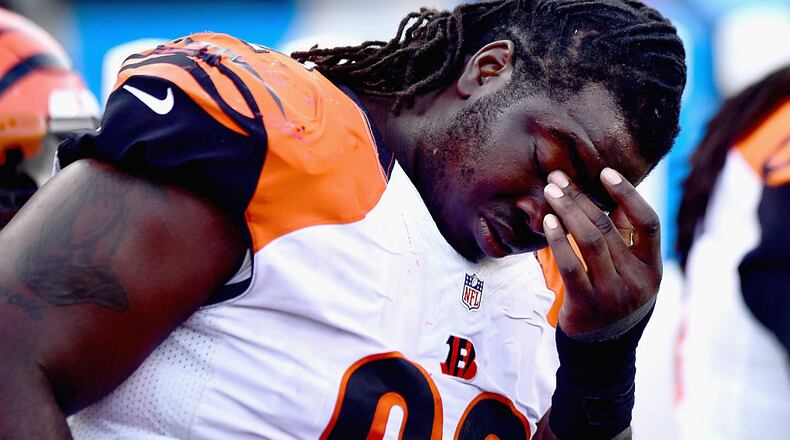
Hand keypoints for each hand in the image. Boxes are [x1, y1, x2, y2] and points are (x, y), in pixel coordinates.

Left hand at [540, 168, 660, 335]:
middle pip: (608, 227)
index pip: (647, 222)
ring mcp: (612, 294)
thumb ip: (625, 239)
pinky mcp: (586, 304)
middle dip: (581, 197)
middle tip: (558, 177)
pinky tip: (547, 222)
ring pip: (589, 241)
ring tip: (550, 192)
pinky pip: (570, 265)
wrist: (602, 353)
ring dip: (567, 212)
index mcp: (652, 268)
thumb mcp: (631, 274)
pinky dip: (558, 240)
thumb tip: (613, 196)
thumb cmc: (615, 301)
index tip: (605, 172)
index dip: (628, 194)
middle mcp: (636, 280)